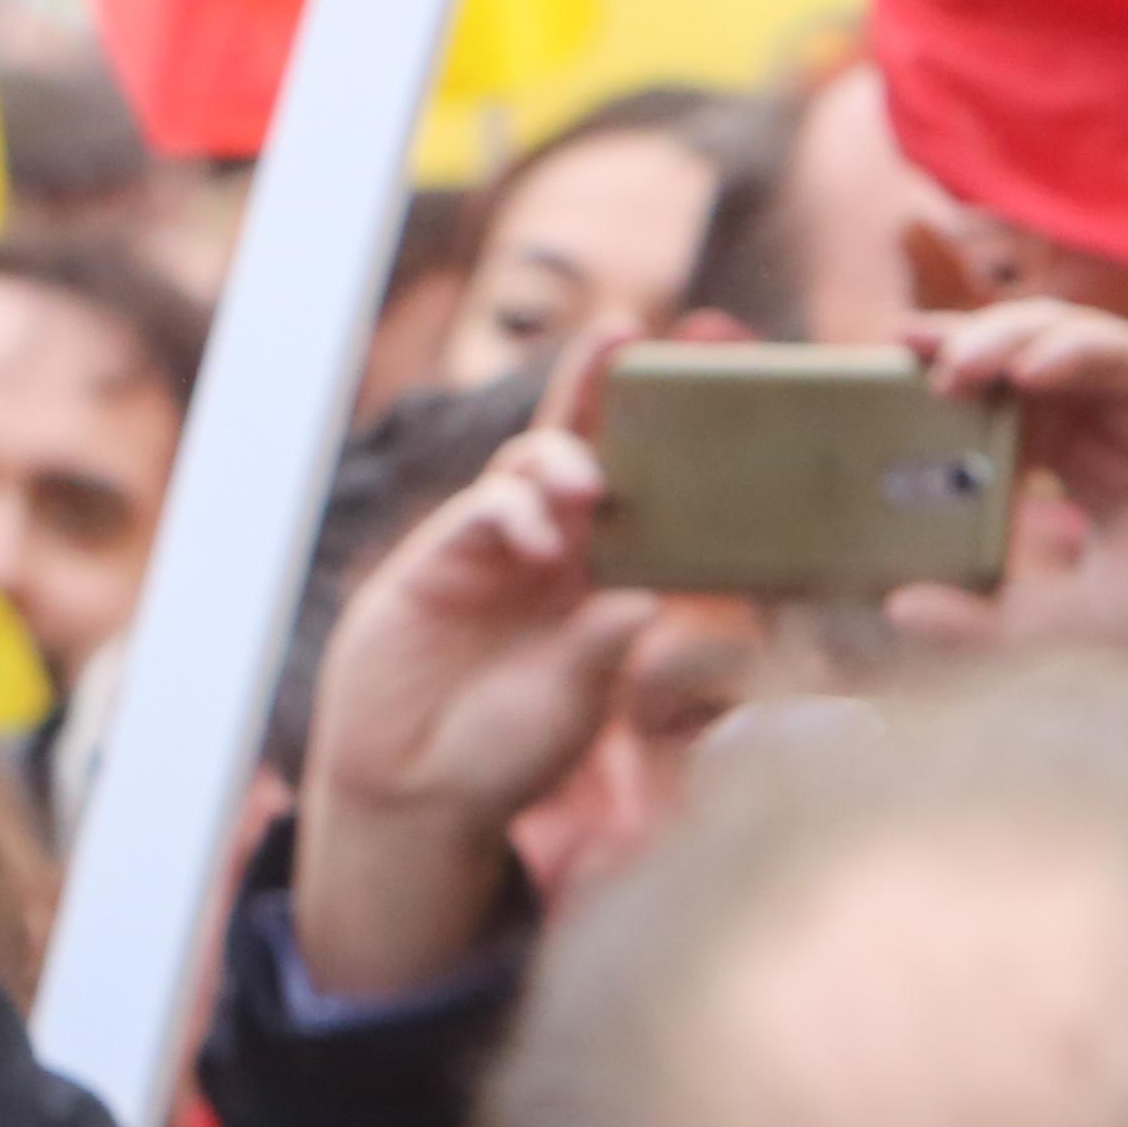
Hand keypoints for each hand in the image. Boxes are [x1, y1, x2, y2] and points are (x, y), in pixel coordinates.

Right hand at [292, 333, 650, 1000]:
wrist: (417, 792)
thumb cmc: (507, 756)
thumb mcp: (576, 701)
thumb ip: (604, 646)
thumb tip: (644, 595)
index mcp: (602, 582)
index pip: (644, 497)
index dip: (667, 443)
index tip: (710, 388)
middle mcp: (553, 554)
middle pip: (579, 450)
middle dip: (597, 388)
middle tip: (625, 334)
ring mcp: (491, 553)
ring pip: (528, 466)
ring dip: (562, 460)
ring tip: (591, 490)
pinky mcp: (435, 562)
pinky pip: (481, 510)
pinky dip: (511, 512)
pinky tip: (535, 544)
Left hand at [898, 299, 1127, 652]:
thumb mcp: (1073, 620)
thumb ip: (990, 617)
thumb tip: (896, 607)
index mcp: (1070, 454)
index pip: (987, 404)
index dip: (932, 389)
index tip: (866, 386)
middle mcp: (1106, 414)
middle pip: (1014, 356)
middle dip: (955, 349)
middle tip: (898, 359)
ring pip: (1062, 339)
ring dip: (1003, 341)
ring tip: (955, 365)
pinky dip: (1076, 351)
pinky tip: (1034, 367)